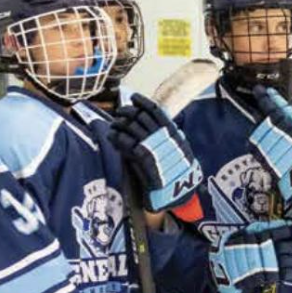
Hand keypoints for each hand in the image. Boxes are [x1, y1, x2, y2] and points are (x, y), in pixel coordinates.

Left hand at [109, 93, 202, 213]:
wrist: (177, 194)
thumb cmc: (177, 173)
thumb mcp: (179, 150)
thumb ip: (168, 136)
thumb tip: (153, 121)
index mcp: (173, 134)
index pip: (157, 111)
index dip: (143, 102)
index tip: (133, 98)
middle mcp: (164, 138)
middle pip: (141, 117)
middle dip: (127, 112)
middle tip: (120, 113)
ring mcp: (154, 149)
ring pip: (132, 128)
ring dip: (119, 124)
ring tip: (114, 126)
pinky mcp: (144, 162)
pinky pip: (127, 144)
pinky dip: (117, 138)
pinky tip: (112, 137)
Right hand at [209, 219, 291, 292]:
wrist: (216, 271)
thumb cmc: (229, 253)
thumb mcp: (242, 235)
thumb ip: (259, 232)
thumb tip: (281, 229)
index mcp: (259, 233)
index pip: (287, 229)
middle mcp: (264, 246)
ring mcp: (265, 262)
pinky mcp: (265, 276)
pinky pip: (286, 274)